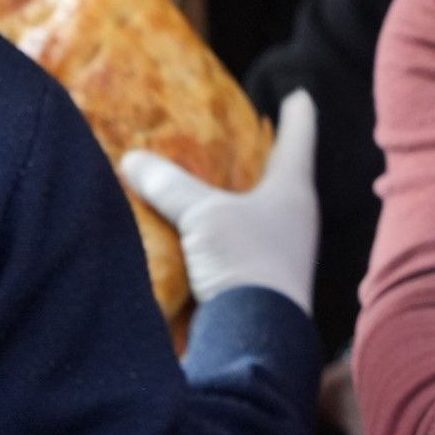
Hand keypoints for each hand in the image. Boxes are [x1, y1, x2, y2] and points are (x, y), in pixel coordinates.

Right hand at [121, 90, 317, 313]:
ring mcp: (276, 254)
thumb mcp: (203, 214)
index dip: (297, 115)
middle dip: (259, 158)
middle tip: (243, 134)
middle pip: (278, 177)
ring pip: (253, 214)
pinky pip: (233, 245)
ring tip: (204, 182)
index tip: (300, 94)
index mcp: (292, 191)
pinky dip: (214, 233)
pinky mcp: (254, 283)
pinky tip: (188, 231)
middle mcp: (292, 220)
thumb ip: (169, 184)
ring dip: (232, 200)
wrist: (254, 340)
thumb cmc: (244, 262)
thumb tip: (133, 159)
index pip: (297, 139)